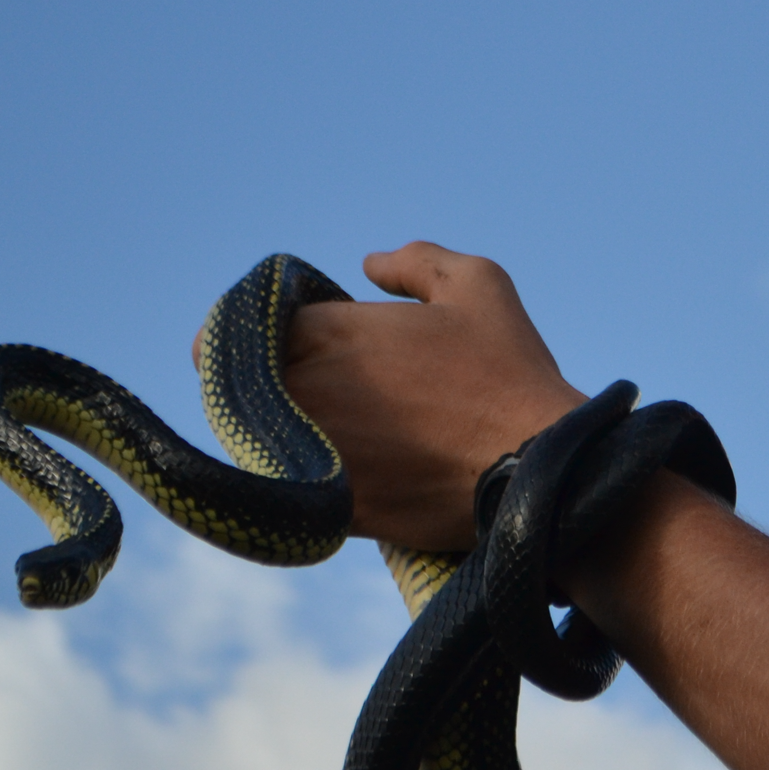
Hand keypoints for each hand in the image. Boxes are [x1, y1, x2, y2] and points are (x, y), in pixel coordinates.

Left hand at [253, 242, 583, 550]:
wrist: (537, 469)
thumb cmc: (507, 372)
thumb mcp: (476, 285)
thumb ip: (414, 262)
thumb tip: (370, 265)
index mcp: (323, 333)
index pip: (230, 329)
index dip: (253, 331)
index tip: (285, 337)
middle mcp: (301, 393)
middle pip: (233, 388)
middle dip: (264, 378)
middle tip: (311, 378)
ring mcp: (311, 456)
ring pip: (256, 441)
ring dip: (279, 427)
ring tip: (333, 423)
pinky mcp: (331, 508)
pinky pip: (293, 487)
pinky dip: (308, 473)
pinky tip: (351, 465)